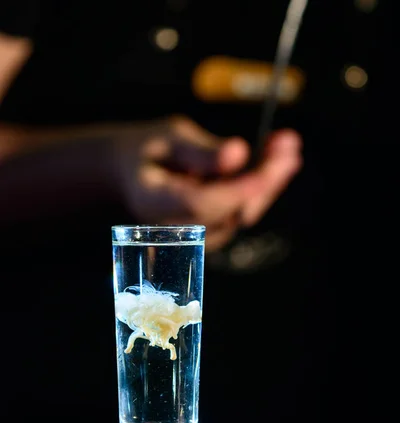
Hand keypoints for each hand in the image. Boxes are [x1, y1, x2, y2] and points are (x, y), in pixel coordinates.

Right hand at [114, 117, 301, 251]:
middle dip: (265, 178)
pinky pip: (243, 210)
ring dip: (270, 179)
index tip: (267, 170)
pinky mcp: (214, 231)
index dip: (237, 190)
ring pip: (243, 212)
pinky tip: (279, 156)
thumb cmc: (144, 152)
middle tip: (288, 145)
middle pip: (230, 212)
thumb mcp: (165, 138)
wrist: (130, 176)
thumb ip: (200, 151)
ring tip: (287, 144)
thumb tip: (239, 154)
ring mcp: (198, 235)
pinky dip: (263, 184)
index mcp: (155, 203)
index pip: (202, 203)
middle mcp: (178, 229)